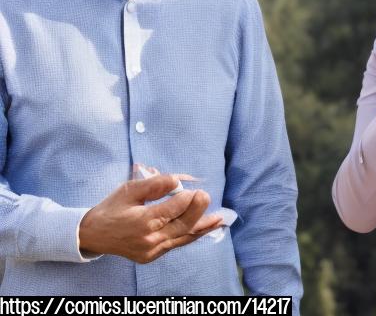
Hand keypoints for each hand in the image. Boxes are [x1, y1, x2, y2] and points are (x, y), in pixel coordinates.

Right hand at [78, 172, 222, 262]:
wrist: (93, 235)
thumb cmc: (112, 208)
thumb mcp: (130, 190)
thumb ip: (155, 184)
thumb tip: (178, 180)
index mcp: (142, 221)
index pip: (172, 210)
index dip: (186, 199)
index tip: (195, 189)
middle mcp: (149, 240)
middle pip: (182, 225)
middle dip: (198, 210)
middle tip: (206, 196)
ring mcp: (152, 251)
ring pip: (183, 237)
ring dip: (202, 226)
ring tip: (220, 218)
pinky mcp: (153, 256)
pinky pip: (177, 244)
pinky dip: (192, 235)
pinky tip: (205, 228)